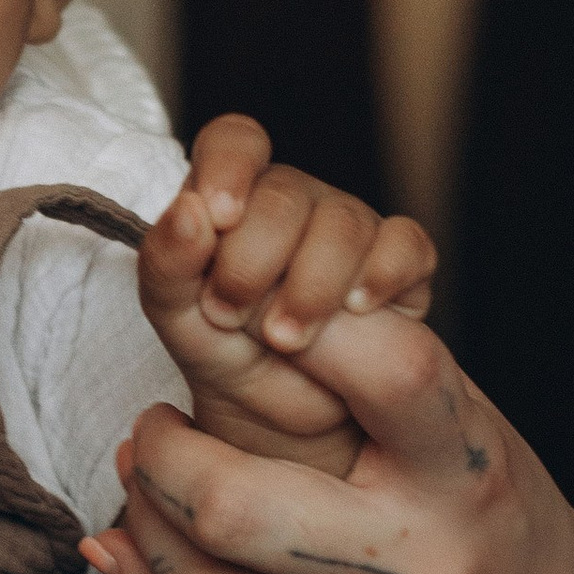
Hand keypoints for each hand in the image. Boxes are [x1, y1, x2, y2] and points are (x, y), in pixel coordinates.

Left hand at [84, 306, 573, 573]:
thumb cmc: (479, 510)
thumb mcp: (459, 424)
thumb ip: (366, 367)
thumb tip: (225, 316)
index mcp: (469, 477)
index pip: (392, 373)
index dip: (299, 323)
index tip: (240, 320)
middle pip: (233, 510)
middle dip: (160, 461)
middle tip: (149, 432)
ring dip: (143, 530)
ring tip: (141, 489)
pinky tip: (140, 561)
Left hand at [139, 117, 436, 475]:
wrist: (287, 431)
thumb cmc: (228, 363)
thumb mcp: (180, 325)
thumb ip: (166, 266)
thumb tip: (185, 211)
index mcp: (232, 202)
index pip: (234, 142)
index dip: (229, 166)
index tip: (217, 218)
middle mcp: (292, 204)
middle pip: (285, 190)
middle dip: (254, 258)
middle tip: (230, 316)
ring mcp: (350, 227)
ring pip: (345, 219)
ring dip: (311, 285)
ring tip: (285, 339)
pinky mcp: (401, 262)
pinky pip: (406, 243)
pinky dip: (381, 277)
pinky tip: (356, 312)